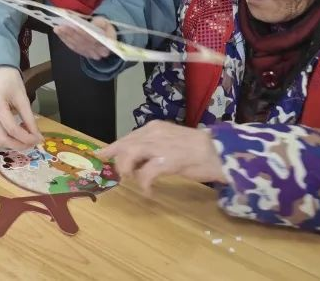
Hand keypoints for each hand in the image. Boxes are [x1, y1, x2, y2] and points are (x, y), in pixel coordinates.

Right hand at [0, 66, 42, 149]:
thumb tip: (37, 137)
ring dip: (13, 144)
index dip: (26, 137)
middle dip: (18, 145)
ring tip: (27, 139)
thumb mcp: (23, 97)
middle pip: (1, 138)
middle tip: (33, 143)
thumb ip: (29, 118)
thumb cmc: (11, 81)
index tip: (39, 140)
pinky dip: (8, 138)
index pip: (11, 128)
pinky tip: (19, 134)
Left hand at [55, 16, 117, 59]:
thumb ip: (99, 23)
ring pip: (76, 45)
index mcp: (108, 42)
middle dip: (71, 34)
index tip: (73, 25)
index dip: (83, 32)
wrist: (104, 37)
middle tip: (61, 27)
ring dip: (65, 36)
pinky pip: (73, 47)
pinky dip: (65, 40)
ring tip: (58, 29)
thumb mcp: (104, 22)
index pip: (93, 38)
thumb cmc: (103, 27)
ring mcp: (91, 54)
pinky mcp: (83, 53)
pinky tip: (59, 34)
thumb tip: (90, 23)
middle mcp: (99, 51)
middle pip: (83, 42)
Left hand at [98, 120, 225, 193]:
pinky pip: (146, 174)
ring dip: (127, 170)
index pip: (127, 137)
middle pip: (124, 146)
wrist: (219, 151)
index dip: (112, 147)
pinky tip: (148, 191)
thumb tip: (137, 158)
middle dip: (118, 161)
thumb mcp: (170, 140)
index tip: (100, 155)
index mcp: (154, 128)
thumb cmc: (197, 148)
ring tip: (134, 180)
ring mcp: (159, 147)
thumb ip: (153, 146)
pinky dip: (144, 184)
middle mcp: (153, 134)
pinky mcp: (167, 161)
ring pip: (129, 156)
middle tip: (120, 175)